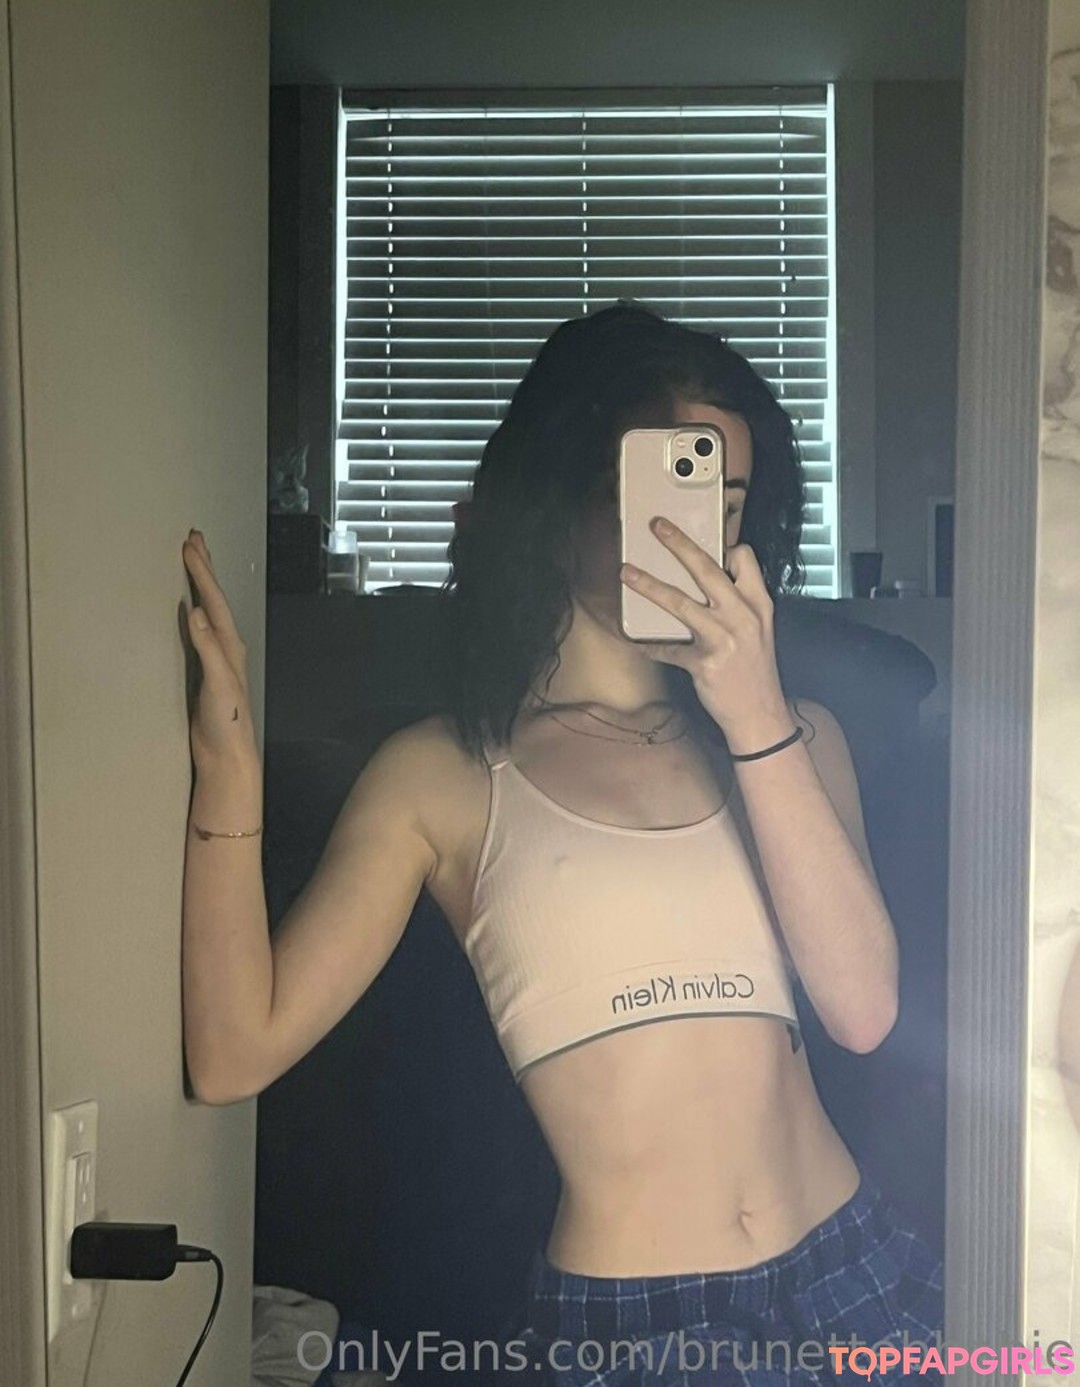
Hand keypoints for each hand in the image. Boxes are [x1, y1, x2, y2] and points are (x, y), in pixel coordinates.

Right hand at [180, 530, 257, 769]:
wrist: (228, 754)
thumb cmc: (227, 722)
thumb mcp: (218, 684)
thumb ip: (209, 649)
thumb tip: (197, 612)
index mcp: (230, 647)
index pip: (214, 601)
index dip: (202, 573)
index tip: (190, 546)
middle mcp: (227, 648)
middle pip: (215, 599)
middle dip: (205, 569)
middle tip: (194, 539)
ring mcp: (218, 659)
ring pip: (210, 611)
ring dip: (202, 586)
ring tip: (193, 563)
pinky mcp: (207, 671)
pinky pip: (201, 630)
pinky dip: (195, 612)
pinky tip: (189, 612)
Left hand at [619, 517, 790, 739]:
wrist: (760, 715)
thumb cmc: (755, 670)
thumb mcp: (758, 630)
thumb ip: (737, 604)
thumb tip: (705, 583)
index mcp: (758, 603)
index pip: (744, 558)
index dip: (724, 548)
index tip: (707, 544)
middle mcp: (742, 615)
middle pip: (706, 569)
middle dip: (678, 543)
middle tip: (656, 527)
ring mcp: (723, 639)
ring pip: (679, 603)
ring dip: (648, 586)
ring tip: (627, 574)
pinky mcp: (704, 663)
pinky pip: (668, 649)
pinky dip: (650, 645)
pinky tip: (637, 643)